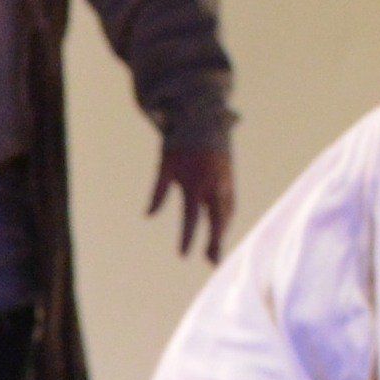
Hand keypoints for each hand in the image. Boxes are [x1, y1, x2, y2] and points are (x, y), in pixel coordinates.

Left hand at [149, 140, 233, 261]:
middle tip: (212, 262)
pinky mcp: (230, 176)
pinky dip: (227, 216)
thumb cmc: (177, 141)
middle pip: (216, 220)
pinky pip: (231, 202)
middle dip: (215, 242)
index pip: (191, 218)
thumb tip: (149, 216)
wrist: (201, 116)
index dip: (187, 238)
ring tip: (215, 251)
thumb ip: (158, 192)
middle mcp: (213, 185)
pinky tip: (222, 227)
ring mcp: (225, 181)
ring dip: (222, 232)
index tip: (183, 255)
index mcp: (195, 184)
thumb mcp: (164, 165)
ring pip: (226, 212)